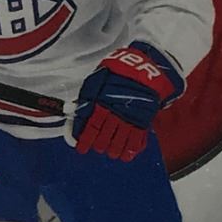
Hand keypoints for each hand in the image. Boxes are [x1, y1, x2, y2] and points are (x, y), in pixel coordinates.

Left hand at [71, 43, 182, 160]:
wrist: (143, 66)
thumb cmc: (118, 71)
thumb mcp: (96, 80)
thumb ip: (87, 98)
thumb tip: (77, 113)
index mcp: (102, 103)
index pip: (91, 127)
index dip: (86, 140)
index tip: (82, 149)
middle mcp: (116, 112)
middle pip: (105, 136)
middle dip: (100, 145)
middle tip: (98, 148)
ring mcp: (130, 116)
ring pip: (120, 140)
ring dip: (114, 149)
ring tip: (112, 154)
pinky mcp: (144, 118)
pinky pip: (138, 138)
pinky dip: (132, 148)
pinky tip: (127, 155)